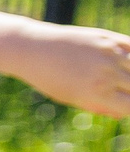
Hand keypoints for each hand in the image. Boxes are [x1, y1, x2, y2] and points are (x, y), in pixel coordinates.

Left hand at [11, 24, 129, 119]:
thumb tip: (123, 113)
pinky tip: (126, 62)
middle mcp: (107, 73)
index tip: (122, 105)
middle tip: (118, 90)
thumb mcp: (71, 98)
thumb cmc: (48, 78)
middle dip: (129, 91)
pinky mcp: (108, 37)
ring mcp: (110, 53)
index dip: (128, 108)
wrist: (32, 48)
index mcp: (97, 93)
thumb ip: (98, 106)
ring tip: (121, 77)